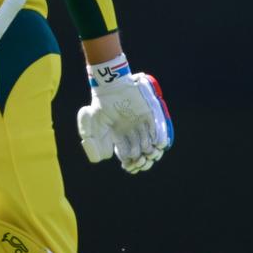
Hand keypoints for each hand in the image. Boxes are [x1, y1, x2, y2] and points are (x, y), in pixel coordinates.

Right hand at [77, 54, 172, 173]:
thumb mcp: (94, 126)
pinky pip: (157, 130)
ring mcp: (140, 124)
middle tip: (140, 160)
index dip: (129, 163)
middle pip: (139, 152)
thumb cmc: (101, 106)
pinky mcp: (148, 115)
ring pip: (148, 144)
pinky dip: (159, 138)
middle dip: (140, 160)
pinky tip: (159, 144)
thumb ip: (96, 142)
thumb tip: (105, 158)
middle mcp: (130, 132)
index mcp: (118, 136)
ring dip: (150, 151)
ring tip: (149, 153)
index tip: (129, 166)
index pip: (126, 155)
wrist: (111, 87)